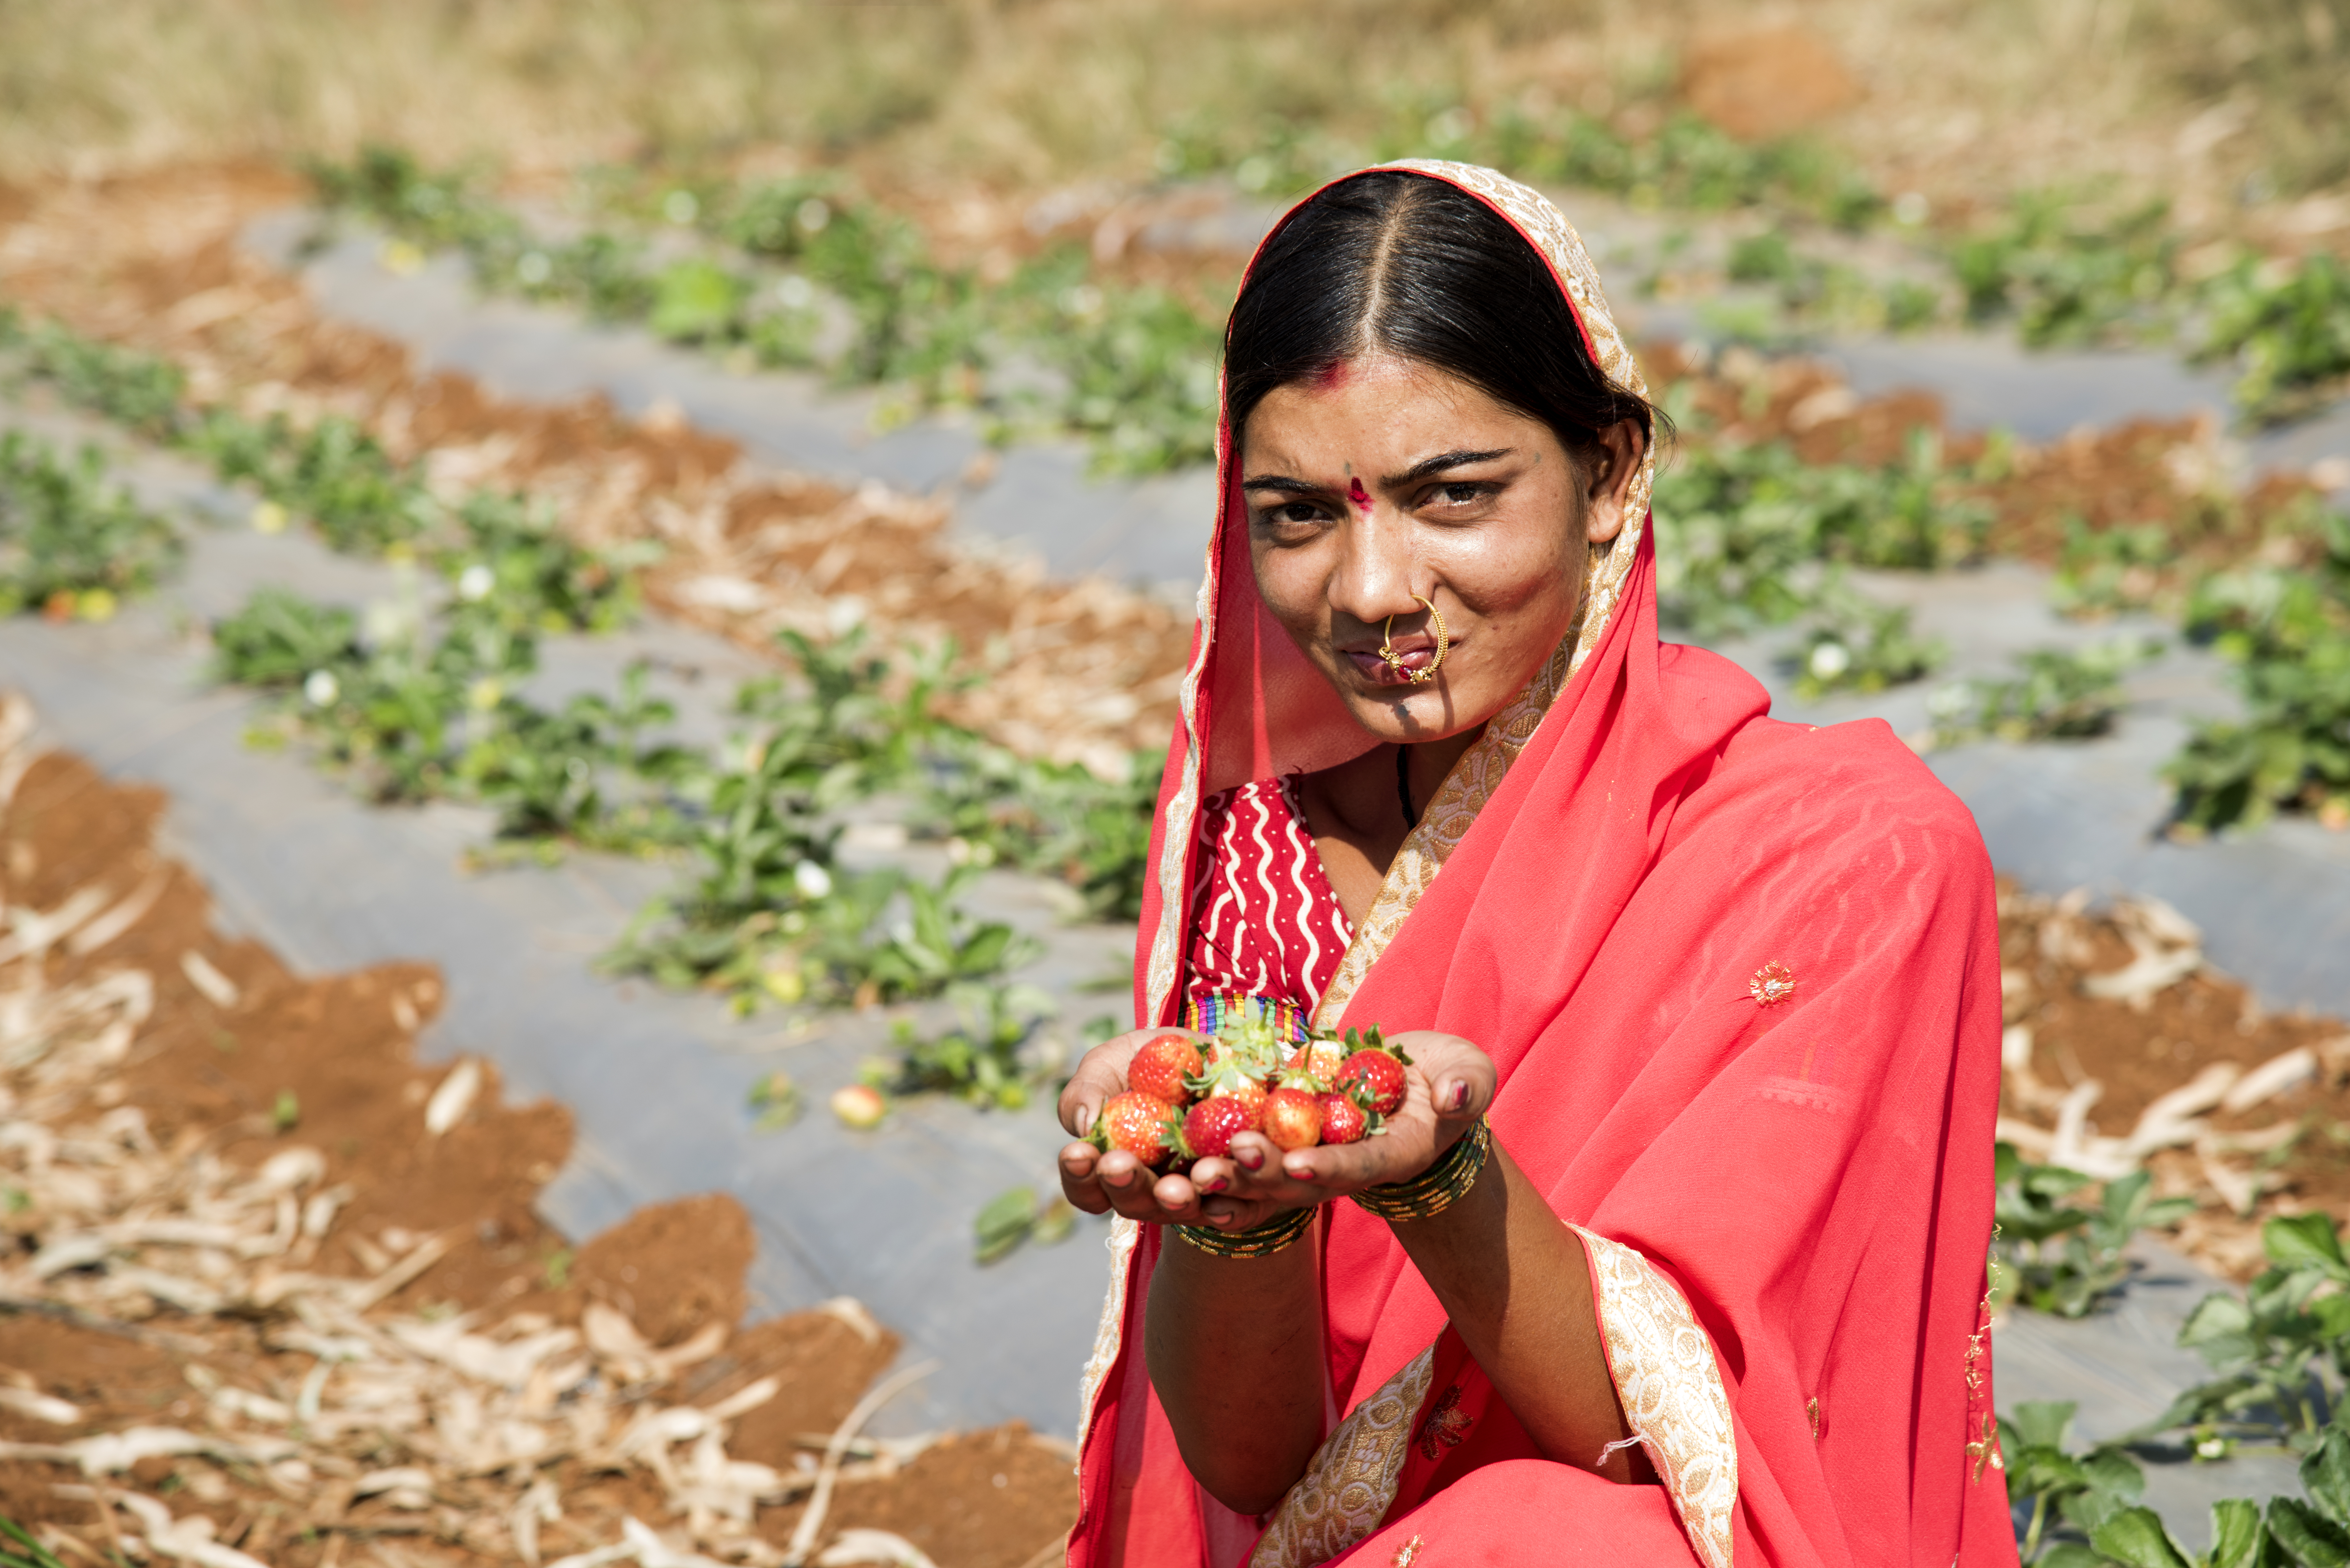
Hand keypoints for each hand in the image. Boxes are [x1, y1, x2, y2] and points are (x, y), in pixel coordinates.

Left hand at [1056, 1028, 1497, 1235]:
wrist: (1420, 1088)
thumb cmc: (1450, 1077)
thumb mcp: (1469, 1072)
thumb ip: (1467, 1084)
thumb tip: (1455, 1095)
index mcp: (1389, 1155)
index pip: (1355, 1167)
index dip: (1327, 1168)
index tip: (1298, 1165)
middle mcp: (1343, 1167)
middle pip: (1295, 1181)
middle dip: (1256, 1176)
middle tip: (1216, 1166)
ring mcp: (1311, 1159)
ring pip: (1261, 1178)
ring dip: (1224, 1177)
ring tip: (1184, 1172)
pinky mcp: (1286, 1143)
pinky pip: (1245, 1161)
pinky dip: (1213, 1167)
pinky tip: (1173, 1167)